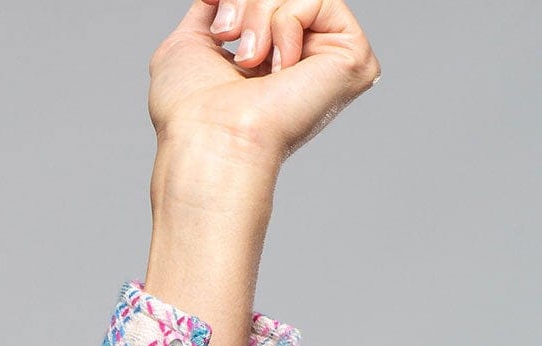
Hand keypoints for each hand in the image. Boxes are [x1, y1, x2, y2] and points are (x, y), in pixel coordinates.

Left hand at [148, 0, 381, 169]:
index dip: (239, 2)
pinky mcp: (353, 59)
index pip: (267, 4)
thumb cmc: (189, 108)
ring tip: (249, 60)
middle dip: (247, 3)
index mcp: (270, 61)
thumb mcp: (189, 41)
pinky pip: (318, 0)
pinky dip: (285, 25)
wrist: (207, 136)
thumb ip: (215, 10)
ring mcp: (330, 61)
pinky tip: (278, 69)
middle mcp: (303, 62)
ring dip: (260, 14)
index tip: (219, 28)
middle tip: (229, 37)